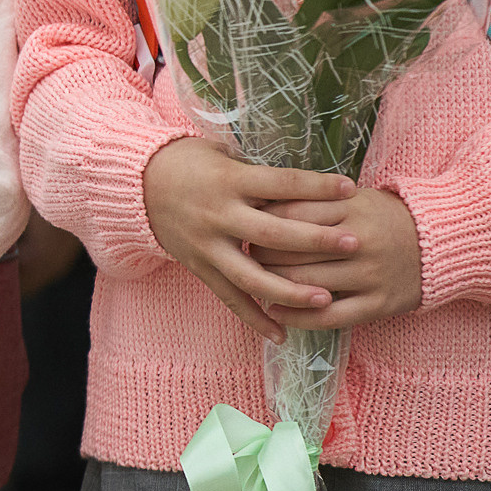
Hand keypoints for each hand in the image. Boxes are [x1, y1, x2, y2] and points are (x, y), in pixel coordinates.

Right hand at [142, 137, 358, 340]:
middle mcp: (219, 215)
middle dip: (316, 239)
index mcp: (228, 181)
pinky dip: (255, 318)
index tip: (350, 188)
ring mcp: (208, 246)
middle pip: (274, 233)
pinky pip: (230, 298)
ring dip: (291, 290)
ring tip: (326, 298)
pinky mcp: (200, 267)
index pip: (281, 184)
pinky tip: (282, 335)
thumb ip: (257, 174)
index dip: (317, 186)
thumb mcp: (221, 155)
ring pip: (253, 276)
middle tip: (353, 243)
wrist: (137, 185)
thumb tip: (302, 184)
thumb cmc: (187, 162)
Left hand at [253, 188, 425, 330]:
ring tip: (255, 283)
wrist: (438, 242)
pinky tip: (277, 313)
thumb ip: (312, 199)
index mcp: (349, 207)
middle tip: (246, 257)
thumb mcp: (351, 197)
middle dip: (261, 256)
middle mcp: (358, 241)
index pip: (289, 214)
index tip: (248, 226)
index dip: (261, 222)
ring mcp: (369, 275)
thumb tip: (258, 204)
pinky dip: (298, 317)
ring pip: (306, 284)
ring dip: (274, 286)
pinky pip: (329, 316)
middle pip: (293, 251)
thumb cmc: (381, 216)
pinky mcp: (378, 304)